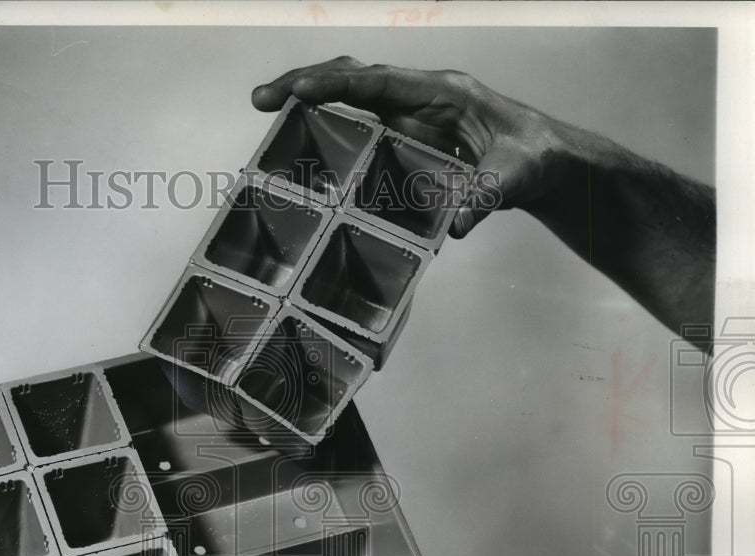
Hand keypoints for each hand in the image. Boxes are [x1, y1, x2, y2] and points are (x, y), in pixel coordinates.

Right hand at [251, 56, 564, 237]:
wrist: (547, 161)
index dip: (337, 84)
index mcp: (443, 93)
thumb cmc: (534, 158)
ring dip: (311, 102)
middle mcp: (421, 96)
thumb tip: (458, 226)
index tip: (297, 90)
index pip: (380, 81)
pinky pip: (363, 125)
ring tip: (269, 114)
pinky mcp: (409, 135)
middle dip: (307, 83)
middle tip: (260, 99)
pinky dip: (331, 128)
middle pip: (355, 78)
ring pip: (354, 96)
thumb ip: (487, 196)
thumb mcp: (515, 176)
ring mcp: (412, 114)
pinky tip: (306, 147)